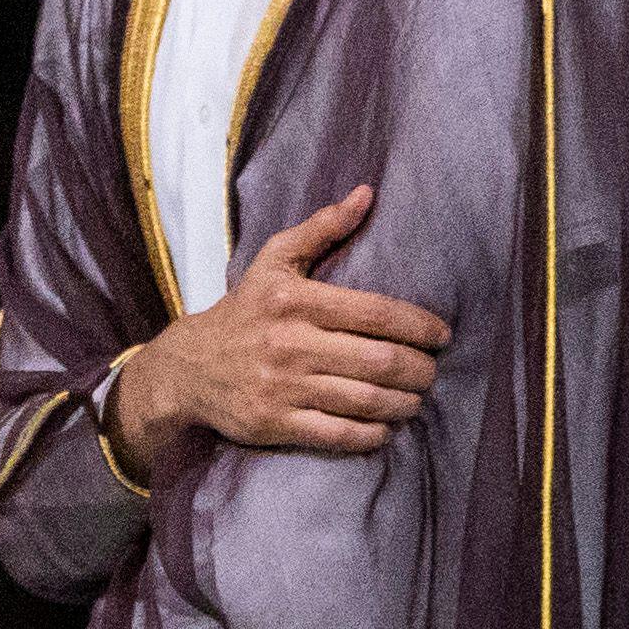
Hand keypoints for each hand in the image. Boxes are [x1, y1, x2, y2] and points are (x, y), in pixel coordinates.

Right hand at [111, 185, 450, 465]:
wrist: (187, 367)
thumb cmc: (244, 310)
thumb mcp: (274, 261)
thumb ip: (322, 228)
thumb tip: (366, 194)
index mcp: (295, 300)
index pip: (375, 312)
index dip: (418, 325)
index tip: (441, 335)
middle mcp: (288, 343)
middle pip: (379, 360)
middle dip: (420, 370)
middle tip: (432, 372)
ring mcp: (280, 386)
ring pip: (365, 400)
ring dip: (404, 403)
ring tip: (416, 399)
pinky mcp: (274, 423)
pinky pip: (339, 434)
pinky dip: (373, 433)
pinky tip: (385, 427)